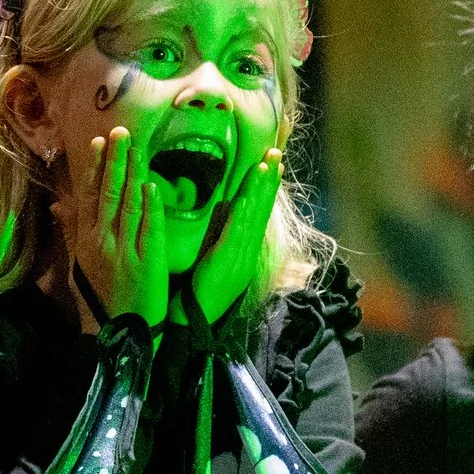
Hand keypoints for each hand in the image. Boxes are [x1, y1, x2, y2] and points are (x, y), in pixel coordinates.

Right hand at [77, 127, 166, 326]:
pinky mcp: (147, 262)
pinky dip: (150, 205)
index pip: (89, 197)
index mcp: (86, 241)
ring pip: (130, 205)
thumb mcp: (79, 263)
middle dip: (116, 161)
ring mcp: (125, 251)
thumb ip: (71, 230)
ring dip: (134, 174)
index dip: (95, 168)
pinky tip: (152, 184)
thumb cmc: (98, 297)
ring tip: (138, 148)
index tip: (99, 142)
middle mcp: (103, 242)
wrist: (117, 333)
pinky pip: (149, 227)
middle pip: (110, 194)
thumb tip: (57, 202)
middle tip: (122, 132)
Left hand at [191, 146, 281, 324]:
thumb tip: (231, 210)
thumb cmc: (201, 291)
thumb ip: (226, 236)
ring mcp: (239, 258)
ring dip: (259, 191)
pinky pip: (235, 236)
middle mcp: (247, 252)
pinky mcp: (225, 263)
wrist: (196, 321)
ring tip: (265, 165)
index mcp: (246, 250)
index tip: (273, 164)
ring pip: (252, 219)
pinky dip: (241, 217)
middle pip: (262, 211)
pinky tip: (245, 199)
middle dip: (269, 181)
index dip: (267, 188)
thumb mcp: (217, 259)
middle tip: (277, 153)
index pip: (259, 213)